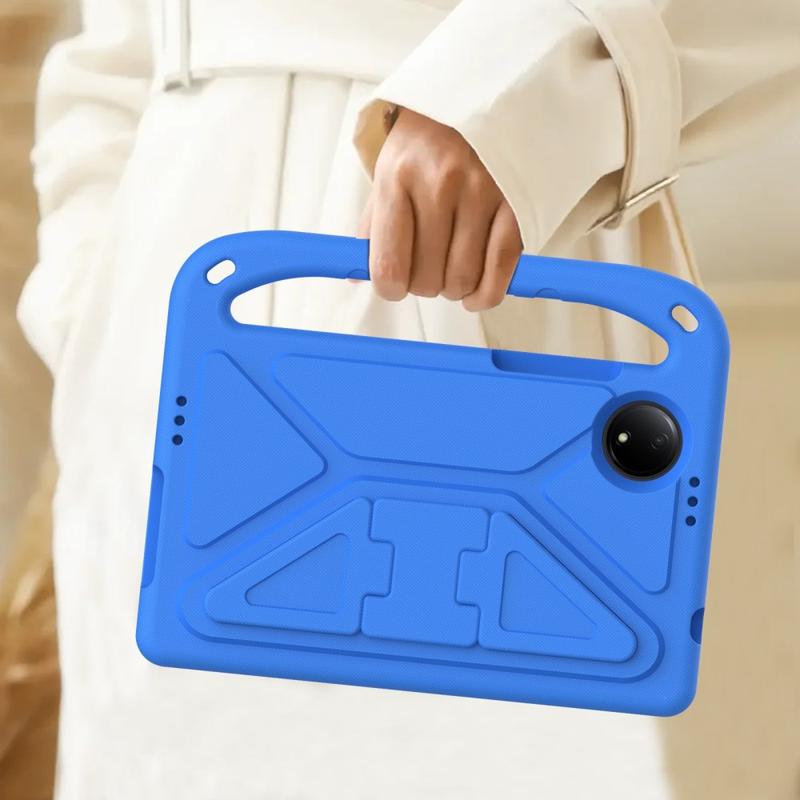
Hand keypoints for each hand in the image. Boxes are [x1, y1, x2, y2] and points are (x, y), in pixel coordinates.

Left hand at [360, 108, 522, 310]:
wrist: (478, 95)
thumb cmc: (425, 144)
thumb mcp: (388, 174)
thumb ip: (373, 228)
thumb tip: (358, 277)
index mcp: (397, 177)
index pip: (388, 264)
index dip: (390, 288)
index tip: (394, 286)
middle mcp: (439, 184)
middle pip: (427, 278)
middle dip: (423, 286)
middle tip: (426, 271)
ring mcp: (481, 193)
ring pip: (462, 279)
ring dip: (454, 289)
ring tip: (450, 273)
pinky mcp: (515, 202)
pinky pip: (500, 269)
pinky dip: (486, 293)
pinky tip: (476, 293)